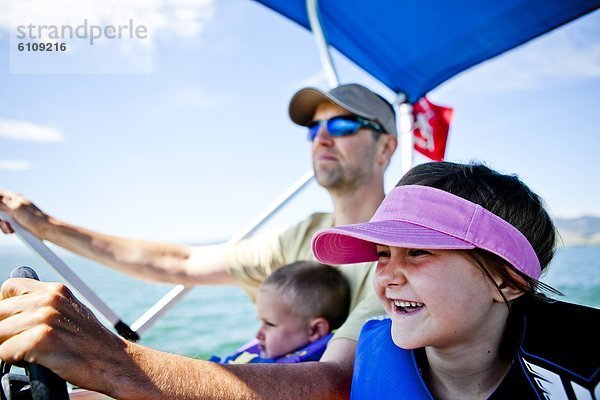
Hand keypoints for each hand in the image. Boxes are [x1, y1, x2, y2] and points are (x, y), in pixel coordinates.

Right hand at [0, 190, 46, 236]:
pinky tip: (12, 231)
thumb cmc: (34, 218)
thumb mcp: (15, 208)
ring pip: (0, 219)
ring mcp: (15, 215)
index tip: (0, 212)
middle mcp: (13, 205)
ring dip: (2, 224)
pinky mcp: (16, 224)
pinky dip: (6, 229)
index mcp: (14, 197)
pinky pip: (5, 226)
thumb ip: (1, 204)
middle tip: (4, 221)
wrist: (46, 230)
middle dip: (0, 218)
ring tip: (10, 227)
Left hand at [0, 278, 129, 392]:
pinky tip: (32, 362)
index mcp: (56, 291)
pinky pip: (3, 352)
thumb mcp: (70, 314)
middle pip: (0, 312)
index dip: (4, 307)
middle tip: (19, 344)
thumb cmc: (91, 344)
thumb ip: (44, 308)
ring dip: (6, 347)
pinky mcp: (40, 340)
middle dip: (3, 331)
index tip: (9, 322)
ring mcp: (45, 318)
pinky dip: (11, 361)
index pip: (10, 288)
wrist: (114, 362)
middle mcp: (49, 300)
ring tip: (27, 355)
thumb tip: (13, 316)